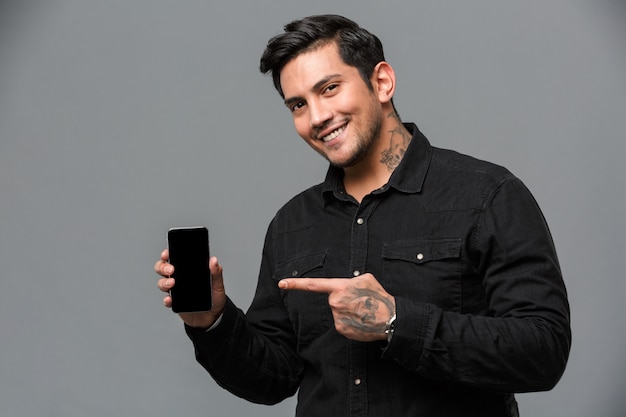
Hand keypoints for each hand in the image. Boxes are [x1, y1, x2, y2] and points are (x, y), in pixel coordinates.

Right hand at [154, 249, 225, 328]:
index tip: (167, 253)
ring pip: (162, 283)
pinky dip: (166, 299)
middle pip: (163, 269)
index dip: (167, 254)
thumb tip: (214, 260)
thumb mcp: (218, 284)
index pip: (174, 258)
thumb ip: (216, 272)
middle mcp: (179, 279)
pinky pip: (167, 300)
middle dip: (163, 267)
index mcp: (188, 270)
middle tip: (171, 269)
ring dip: (164, 282)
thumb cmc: (214, 298)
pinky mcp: (175, 303)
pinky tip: (170, 299)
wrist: (214, 317)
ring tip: (172, 283)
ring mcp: (176, 291)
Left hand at [278, 273, 394, 341]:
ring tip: (363, 311)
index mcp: (339, 288)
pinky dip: (350, 322)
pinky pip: (341, 323)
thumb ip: (350, 280)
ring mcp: (337, 317)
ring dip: (347, 311)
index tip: (281, 283)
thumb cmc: (379, 297)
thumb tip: (344, 285)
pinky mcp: (341, 330)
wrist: (390, 319)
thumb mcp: (366, 279)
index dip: (296, 284)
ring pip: (337, 312)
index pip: (314, 285)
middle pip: (333, 299)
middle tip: (360, 302)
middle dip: (343, 300)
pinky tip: (361, 320)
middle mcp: (335, 303)